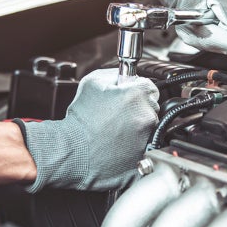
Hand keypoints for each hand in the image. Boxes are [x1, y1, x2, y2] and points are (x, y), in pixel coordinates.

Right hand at [18, 69, 158, 191]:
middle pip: (151, 105)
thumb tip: (125, 75)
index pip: (150, 86)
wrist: (75, 150)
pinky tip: (119, 140)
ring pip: (149, 125)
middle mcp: (146, 115)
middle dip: (137, 107)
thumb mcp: (92, 81)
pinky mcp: (144, 153)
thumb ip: (114, 73)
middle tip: (118, 113)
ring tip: (116, 128)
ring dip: (137, 124)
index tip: (128, 95)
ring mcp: (147, 136)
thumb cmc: (81, 119)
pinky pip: (145, 142)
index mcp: (137, 95)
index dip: (136, 89)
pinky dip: (136, 141)